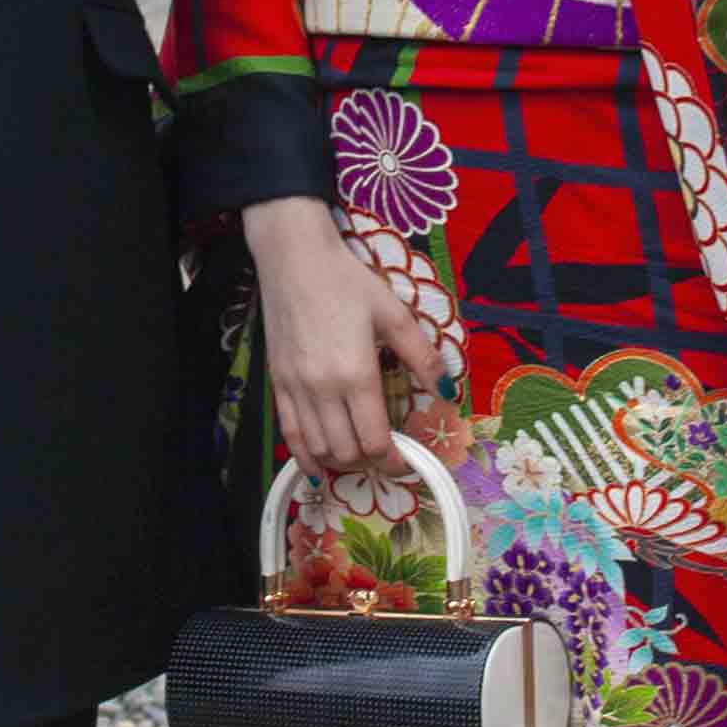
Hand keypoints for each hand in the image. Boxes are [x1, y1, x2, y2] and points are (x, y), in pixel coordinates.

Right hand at [244, 196, 440, 476]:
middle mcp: (323, 389)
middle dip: (370, 463)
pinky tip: (317, 467)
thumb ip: (422, 357)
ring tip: (358, 456)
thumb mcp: (394, 314)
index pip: (375, 440)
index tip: (406, 463)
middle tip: (386, 455)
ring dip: (340, 462)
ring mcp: (296, 389)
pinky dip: (304, 457)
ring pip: (317, 449)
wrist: (294, 259)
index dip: (393, 462)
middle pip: (347, 452)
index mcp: (356, 374)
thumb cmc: (347, 282)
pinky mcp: (277, 383)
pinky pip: (288, 434)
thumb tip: (450, 391)